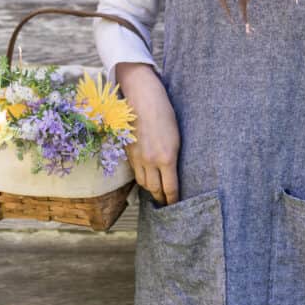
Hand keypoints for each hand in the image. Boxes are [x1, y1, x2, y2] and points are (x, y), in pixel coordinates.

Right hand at [115, 62, 179, 204]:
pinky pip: (135, 172)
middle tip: (166, 203)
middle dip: (161, 198)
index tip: (176, 205)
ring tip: (157, 192)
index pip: (170, 188)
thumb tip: (173, 175)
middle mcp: (150, 161)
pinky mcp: (128, 152)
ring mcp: (137, 158)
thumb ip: (173, 159)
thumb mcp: (177, 138)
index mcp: (166, 158)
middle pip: (154, 190)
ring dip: (150, 189)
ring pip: (143, 183)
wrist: (142, 98)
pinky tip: (147, 178)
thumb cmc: (165, 114)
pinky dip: (141, 178)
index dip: (173, 200)